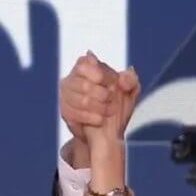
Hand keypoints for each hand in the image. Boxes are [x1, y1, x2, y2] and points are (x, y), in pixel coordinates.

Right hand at [59, 52, 139, 166]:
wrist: (106, 132)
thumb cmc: (116, 107)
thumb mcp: (129, 92)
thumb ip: (130, 80)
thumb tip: (121, 79)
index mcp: (86, 66)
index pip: (88, 63)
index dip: (104, 76)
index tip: (115, 85)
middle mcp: (71, 78)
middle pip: (85, 85)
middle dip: (104, 95)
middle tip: (112, 101)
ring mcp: (65, 95)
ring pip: (82, 101)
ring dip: (101, 108)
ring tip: (109, 111)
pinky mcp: (64, 111)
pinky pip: (77, 115)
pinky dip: (93, 118)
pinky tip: (101, 120)